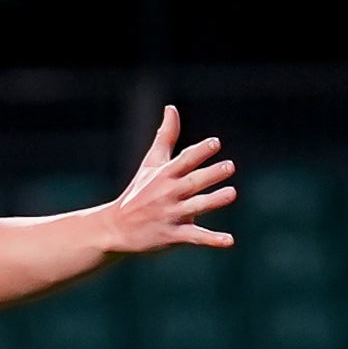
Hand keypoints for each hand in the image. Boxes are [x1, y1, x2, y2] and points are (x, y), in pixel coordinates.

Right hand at [101, 107, 235, 254]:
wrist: (115, 228)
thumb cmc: (138, 192)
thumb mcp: (150, 164)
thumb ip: (165, 136)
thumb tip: (172, 108)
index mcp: (164, 175)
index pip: (184, 160)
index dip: (200, 152)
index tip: (215, 143)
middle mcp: (168, 194)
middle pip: (192, 182)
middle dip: (210, 175)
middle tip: (230, 167)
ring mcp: (170, 215)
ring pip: (196, 207)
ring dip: (213, 201)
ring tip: (232, 193)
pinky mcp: (172, 236)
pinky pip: (195, 237)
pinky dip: (212, 239)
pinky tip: (229, 240)